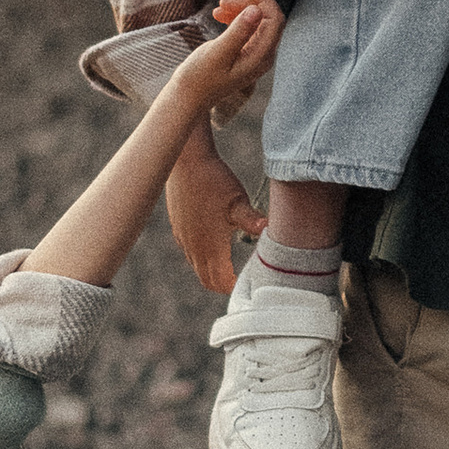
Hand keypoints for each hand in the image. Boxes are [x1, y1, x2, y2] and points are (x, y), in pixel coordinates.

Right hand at [151, 0, 280, 138]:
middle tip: (221, 3)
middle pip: (267, 18)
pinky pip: (249, 28)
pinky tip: (219, 16)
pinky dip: (236, 18)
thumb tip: (257, 9)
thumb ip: (238, 32)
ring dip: (240, 10)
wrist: (189, 96)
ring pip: (258, 21)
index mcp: (261, 56)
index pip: (274, 19)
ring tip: (217, 9)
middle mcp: (264, 56)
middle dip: (248, 4)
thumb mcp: (218, 52)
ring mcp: (256, 55)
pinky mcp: (246, 53)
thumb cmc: (200, 77)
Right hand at [164, 128, 265, 294]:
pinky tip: (214, 245)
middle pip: (207, 280)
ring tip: (231, 266)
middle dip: (224, 284)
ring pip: (197, 267)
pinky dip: (202, 258)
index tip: (249, 283)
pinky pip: (189, 253)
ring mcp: (184, 238)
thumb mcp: (238, 200)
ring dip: (212, 271)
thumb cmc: (214, 180)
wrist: (186, 161)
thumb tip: (269, 230)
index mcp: (210, 246)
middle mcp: (194, 247)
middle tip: (242, 280)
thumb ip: (252, 220)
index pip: (220, 282)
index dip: (234, 287)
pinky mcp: (178, 228)